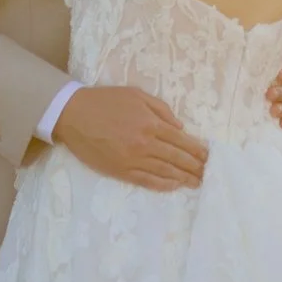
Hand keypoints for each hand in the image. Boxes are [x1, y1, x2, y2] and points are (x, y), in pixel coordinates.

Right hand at [51, 85, 208, 191]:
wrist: (73, 115)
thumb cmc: (105, 101)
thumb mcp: (136, 95)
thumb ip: (161, 110)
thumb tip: (180, 127)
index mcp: (150, 124)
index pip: (181, 140)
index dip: (196, 150)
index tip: (208, 156)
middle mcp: (145, 144)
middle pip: (176, 158)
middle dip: (194, 166)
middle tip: (208, 173)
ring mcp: (132, 160)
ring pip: (164, 172)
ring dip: (183, 178)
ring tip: (197, 183)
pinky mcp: (120, 171)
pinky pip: (146, 181)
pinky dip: (162, 185)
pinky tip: (174, 186)